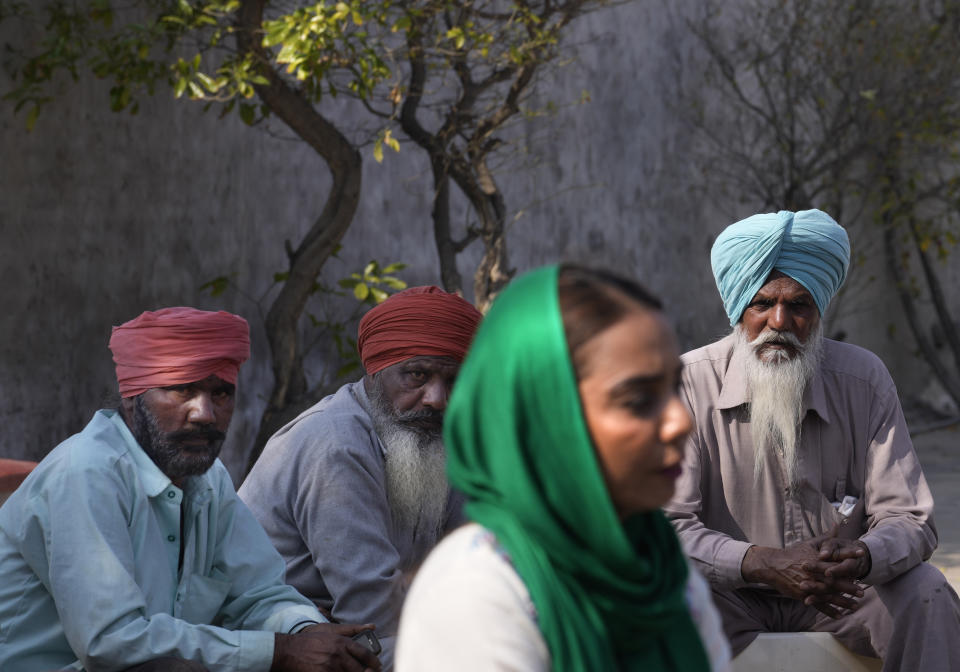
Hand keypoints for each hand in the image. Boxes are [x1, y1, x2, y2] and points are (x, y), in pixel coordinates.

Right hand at [271, 623, 381, 671]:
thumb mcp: (331, 631)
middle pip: (359, 669)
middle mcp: (338, 654)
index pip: (363, 653)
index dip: (373, 661)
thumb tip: (372, 626)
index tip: (378, 665)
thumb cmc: (311, 640)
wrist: (290, 650)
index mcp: (342, 642)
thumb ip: (352, 630)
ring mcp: (330, 666)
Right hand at [741, 527, 863, 617]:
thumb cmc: (793, 554)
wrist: (773, 565)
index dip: (849, 556)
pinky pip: (818, 604)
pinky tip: (839, 615)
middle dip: (849, 587)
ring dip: (842, 601)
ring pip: (828, 595)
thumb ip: (826, 537)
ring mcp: (809, 585)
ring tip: (855, 606)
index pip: (835, 557)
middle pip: (834, 580)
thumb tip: (837, 525)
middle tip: (862, 591)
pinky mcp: (804, 594)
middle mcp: (814, 573)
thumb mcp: (809, 544)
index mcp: (816, 560)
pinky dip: (828, 610)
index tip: (863, 555)